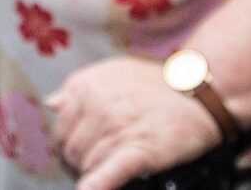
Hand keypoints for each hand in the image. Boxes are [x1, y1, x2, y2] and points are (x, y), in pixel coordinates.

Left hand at [49, 55, 221, 189]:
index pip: (61, 128)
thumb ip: (79, 87)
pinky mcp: (140, 150)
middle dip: (84, 158)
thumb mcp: (114, 73)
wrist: (199, 94)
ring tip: (120, 159)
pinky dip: (99, 183)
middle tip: (108, 153)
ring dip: (97, 170)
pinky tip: (88, 189)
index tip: (90, 142)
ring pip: (87, 165)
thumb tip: (52, 103)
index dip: (74, 140)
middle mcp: (98, 106)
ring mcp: (117, 128)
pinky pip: (111, 171)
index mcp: (86, 88)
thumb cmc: (154, 85)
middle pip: (72, 150)